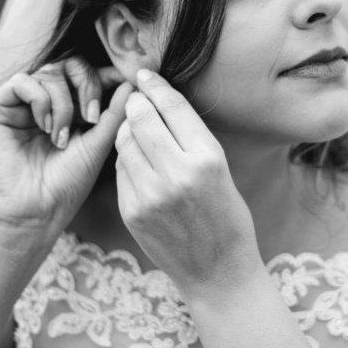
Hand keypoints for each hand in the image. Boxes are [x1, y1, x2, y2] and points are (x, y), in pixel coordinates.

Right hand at [0, 57, 132, 247]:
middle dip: (88, 85)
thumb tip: (133, 83)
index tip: (126, 81)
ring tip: (62, 136)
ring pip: (49, 72)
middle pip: (71, 64)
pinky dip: (40, 101)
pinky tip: (44, 128)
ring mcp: (21, 105)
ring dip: (63, 103)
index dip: (107, 74)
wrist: (35, 211)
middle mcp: (46, 102)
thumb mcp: (99, 144)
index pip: (88, 75)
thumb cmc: (67, 184)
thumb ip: (115, 113)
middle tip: (92, 116)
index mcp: (70, 108)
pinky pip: (22, 82)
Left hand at [114, 69, 260, 295]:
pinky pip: (121, 170)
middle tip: (136, 96)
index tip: (145, 74)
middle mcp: (177, 174)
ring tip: (137, 130)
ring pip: (124, 141)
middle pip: (141, 118)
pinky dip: (126, 159)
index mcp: (207, 159)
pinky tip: (138, 163)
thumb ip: (191, 139)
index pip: (173, 107)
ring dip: (128, 129)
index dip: (156, 85)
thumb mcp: (222, 171)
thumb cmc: (227, 218)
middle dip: (136, 102)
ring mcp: (150, 194)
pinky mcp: (131, 211)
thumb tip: (159, 103)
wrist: (218, 273)